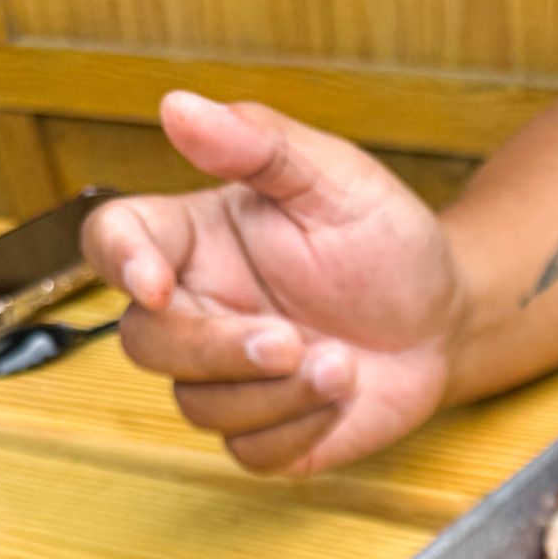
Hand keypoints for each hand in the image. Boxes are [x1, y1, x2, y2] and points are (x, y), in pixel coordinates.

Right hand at [84, 92, 464, 473]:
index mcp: (195, 239)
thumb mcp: (333, 177)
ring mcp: (227, 378)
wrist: (443, 321)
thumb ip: (258, 144)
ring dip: (276, 394)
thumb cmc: (385, 242)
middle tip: (291, 340)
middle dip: (216, 350)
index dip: (119, 262)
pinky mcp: (264, 432)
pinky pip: (251, 452)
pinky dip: (300, 430)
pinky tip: (343, 396)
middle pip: (146, 343)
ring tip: (343, 364)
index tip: (155, 282)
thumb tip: (178, 106)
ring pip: (199, 406)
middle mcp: (198, 309)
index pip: (114, 241)